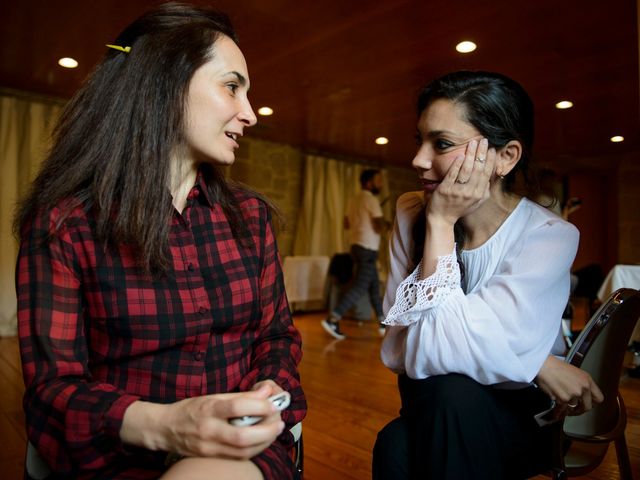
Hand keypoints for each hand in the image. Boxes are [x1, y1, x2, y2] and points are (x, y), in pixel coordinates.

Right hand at [122, 384, 284, 459]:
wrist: (165, 429)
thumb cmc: (191, 409)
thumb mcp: (213, 396)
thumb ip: (241, 396)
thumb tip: (267, 391)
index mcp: (208, 409)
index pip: (237, 408)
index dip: (258, 406)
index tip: (272, 403)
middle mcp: (208, 430)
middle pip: (242, 436)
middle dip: (266, 430)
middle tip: (279, 422)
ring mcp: (209, 447)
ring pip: (242, 451)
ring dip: (264, 442)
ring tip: (275, 430)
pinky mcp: (211, 457)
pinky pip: (237, 457)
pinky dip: (254, 449)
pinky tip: (262, 440)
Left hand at [427, 138, 495, 224]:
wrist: (442, 219)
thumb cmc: (459, 209)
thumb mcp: (476, 202)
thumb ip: (484, 191)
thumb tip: (490, 176)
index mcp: (479, 195)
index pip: (487, 174)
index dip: (490, 160)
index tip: (492, 149)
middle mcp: (469, 193)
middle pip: (478, 169)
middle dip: (482, 153)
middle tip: (484, 140)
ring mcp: (457, 191)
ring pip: (466, 170)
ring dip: (471, 154)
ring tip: (473, 143)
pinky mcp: (445, 190)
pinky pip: (452, 174)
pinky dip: (457, 164)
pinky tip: (461, 155)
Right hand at [535, 355, 603, 418]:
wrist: (543, 365)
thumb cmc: (556, 367)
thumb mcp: (575, 372)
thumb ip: (581, 384)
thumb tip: (581, 396)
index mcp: (588, 380)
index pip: (599, 398)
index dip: (592, 403)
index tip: (586, 404)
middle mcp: (583, 388)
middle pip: (587, 407)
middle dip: (580, 410)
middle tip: (574, 411)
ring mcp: (574, 394)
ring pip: (573, 410)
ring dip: (568, 412)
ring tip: (563, 411)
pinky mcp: (563, 399)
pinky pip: (562, 410)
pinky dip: (558, 413)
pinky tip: (556, 413)